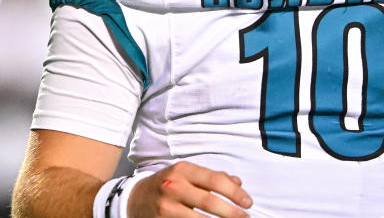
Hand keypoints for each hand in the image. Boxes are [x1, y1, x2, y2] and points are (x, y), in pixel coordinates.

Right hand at [128, 161, 252, 216]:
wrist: (135, 198)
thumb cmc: (168, 184)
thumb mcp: (187, 174)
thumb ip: (213, 177)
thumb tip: (238, 183)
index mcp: (182, 170)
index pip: (215, 180)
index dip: (235, 193)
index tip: (248, 202)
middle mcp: (173, 187)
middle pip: (209, 202)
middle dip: (232, 213)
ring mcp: (166, 207)